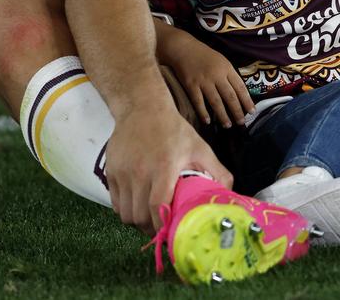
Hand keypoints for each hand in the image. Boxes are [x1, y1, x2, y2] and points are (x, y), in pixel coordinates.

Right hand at [106, 99, 232, 234]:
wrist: (142, 107)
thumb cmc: (173, 129)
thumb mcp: (199, 147)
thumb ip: (217, 170)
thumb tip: (229, 192)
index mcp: (164, 167)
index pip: (157, 207)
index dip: (163, 225)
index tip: (171, 231)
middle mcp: (140, 171)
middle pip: (139, 216)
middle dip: (150, 228)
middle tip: (161, 227)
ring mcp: (123, 172)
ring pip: (125, 213)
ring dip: (137, 221)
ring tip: (148, 218)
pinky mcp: (111, 171)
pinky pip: (115, 203)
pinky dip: (125, 209)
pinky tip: (137, 204)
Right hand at [155, 23, 254, 127]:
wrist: (183, 48)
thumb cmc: (204, 55)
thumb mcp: (221, 60)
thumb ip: (229, 75)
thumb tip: (239, 93)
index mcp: (226, 68)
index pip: (240, 87)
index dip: (247, 101)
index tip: (252, 112)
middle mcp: (217, 75)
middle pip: (230, 97)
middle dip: (237, 111)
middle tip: (242, 123)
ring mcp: (203, 80)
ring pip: (216, 102)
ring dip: (223, 115)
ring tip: (228, 125)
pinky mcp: (191, 85)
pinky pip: (198, 102)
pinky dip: (203, 112)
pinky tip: (207, 121)